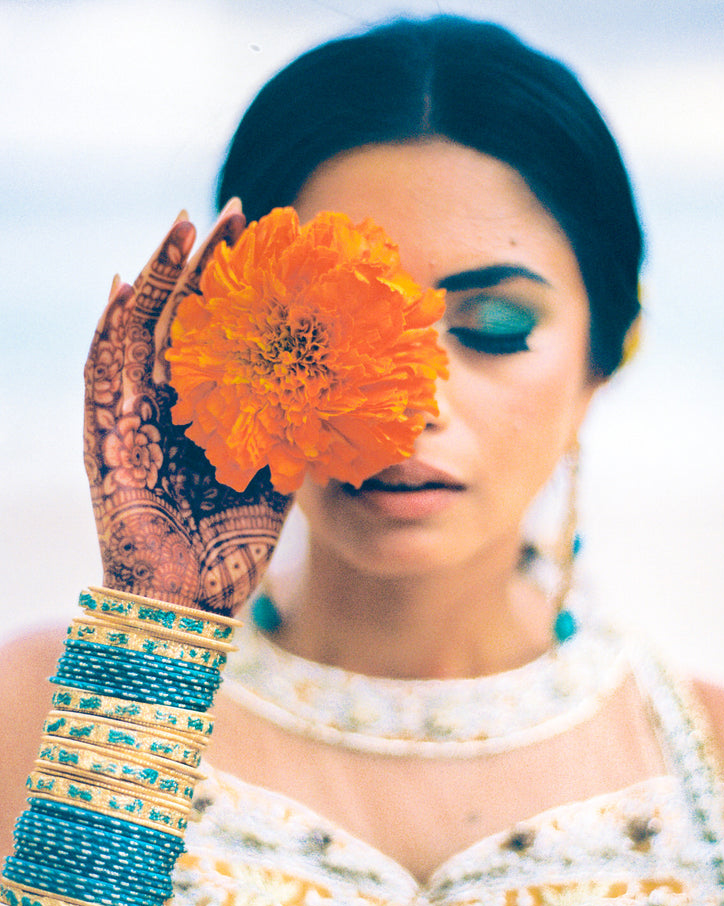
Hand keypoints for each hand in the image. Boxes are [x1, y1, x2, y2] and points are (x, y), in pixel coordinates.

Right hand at [84, 202, 292, 615]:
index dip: (248, 289)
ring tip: (183, 228)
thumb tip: (349, 388)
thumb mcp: (278, 471)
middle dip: (208, 266)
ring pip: (141, 329)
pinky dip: (110, 328)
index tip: (281, 246)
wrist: (190, 598)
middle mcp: (167, 400)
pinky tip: (127, 285)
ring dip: (160, 278)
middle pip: (184, 317)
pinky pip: (100, 371)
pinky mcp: (104, 436)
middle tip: (238, 215)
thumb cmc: (232, 543)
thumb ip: (300, 429)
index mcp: (209, 406)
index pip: (226, 332)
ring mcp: (132, 414)